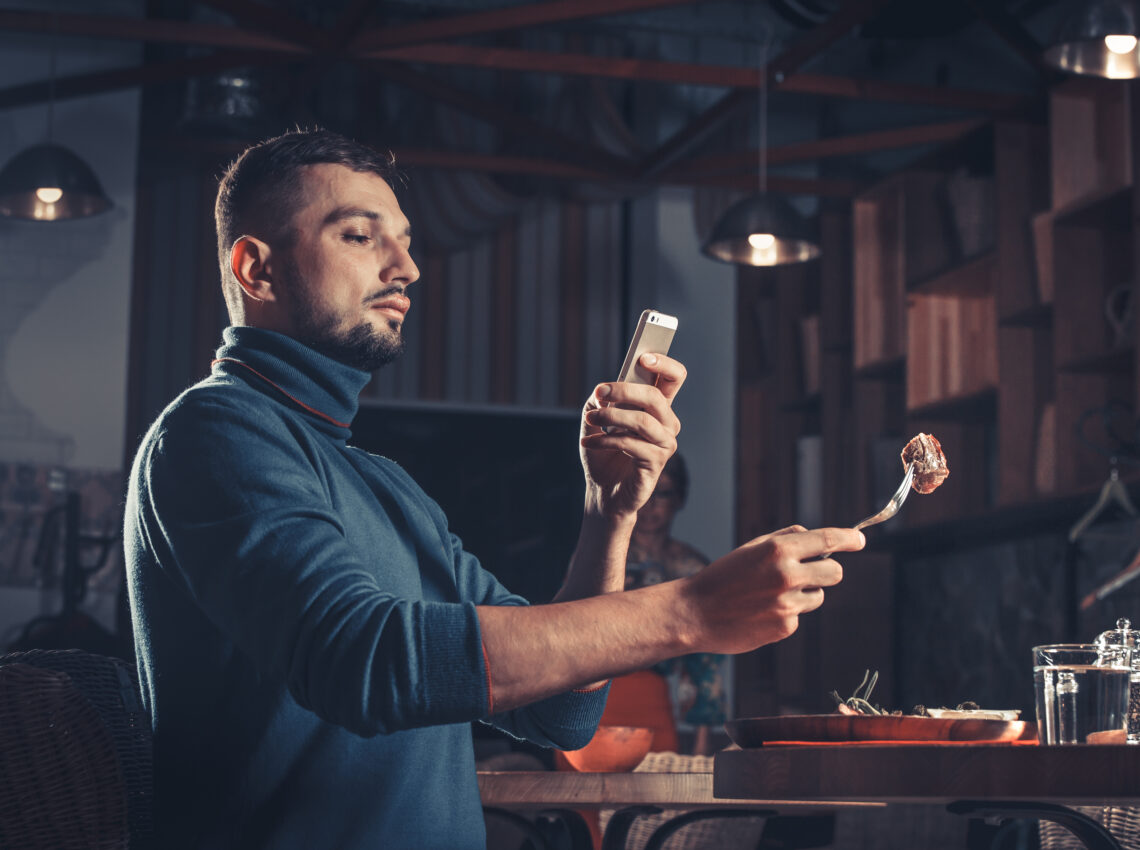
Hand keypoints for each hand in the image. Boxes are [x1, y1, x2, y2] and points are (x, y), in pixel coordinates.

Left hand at [578, 353, 685, 518]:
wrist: (602, 490)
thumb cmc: (603, 452)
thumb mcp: (596, 418)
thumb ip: (602, 399)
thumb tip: (604, 393)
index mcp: (657, 407)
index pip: (674, 378)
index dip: (664, 364)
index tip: (643, 357)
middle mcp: (667, 423)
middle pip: (656, 397)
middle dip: (624, 390)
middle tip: (599, 392)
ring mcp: (664, 444)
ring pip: (643, 421)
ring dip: (611, 417)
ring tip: (590, 419)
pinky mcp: (655, 464)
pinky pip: (631, 445)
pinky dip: (605, 440)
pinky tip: (589, 442)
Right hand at [678, 525, 864, 653]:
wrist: (696, 613)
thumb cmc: (722, 577)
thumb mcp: (751, 548)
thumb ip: (784, 540)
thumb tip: (814, 538)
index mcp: (777, 550)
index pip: (826, 540)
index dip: (848, 539)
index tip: (860, 540)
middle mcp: (787, 575)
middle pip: (835, 573)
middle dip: (827, 571)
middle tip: (811, 573)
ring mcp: (788, 603)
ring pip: (818, 596)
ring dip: (804, 594)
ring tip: (770, 595)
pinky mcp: (785, 626)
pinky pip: (799, 615)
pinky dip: (786, 613)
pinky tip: (761, 612)